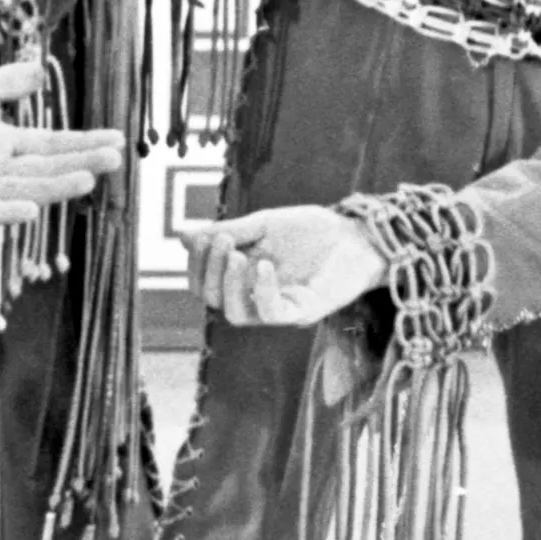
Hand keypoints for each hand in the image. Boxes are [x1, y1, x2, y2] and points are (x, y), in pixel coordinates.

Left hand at [0, 60, 117, 221]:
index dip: (81, 143)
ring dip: (50, 188)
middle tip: (114, 161)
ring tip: (85, 181)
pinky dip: (2, 210)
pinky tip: (29, 209)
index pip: (47, 143)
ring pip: (16, 190)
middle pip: (40, 169)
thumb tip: (42, 72)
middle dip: (77, 165)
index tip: (117, 140)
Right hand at [190, 205, 384, 325]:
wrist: (358, 234)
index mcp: (243, 279)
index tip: (205, 235)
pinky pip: (272, 313)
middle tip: (223, 239)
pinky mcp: (304, 311)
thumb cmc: (313, 231)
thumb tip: (182, 235)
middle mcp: (256, 298)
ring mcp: (279, 308)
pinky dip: (261, 290)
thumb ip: (227, 231)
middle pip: (213, 301)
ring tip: (237, 253)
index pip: (204, 285)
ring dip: (229, 284)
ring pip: (236, 315)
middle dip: (210, 270)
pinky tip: (263, 265)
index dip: (196, 264)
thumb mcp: (263, 225)